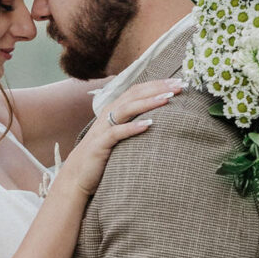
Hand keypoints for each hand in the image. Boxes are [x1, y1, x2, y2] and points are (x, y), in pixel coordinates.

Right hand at [58, 77, 181, 199]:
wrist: (78, 175)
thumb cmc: (104, 155)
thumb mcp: (121, 136)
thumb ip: (135, 124)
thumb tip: (162, 119)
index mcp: (115, 110)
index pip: (138, 90)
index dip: (158, 84)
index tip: (179, 82)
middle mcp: (108, 115)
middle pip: (134, 95)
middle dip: (157, 88)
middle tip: (180, 85)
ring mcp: (103, 129)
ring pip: (127, 109)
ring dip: (148, 102)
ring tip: (168, 98)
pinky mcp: (100, 144)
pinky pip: (117, 133)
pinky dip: (132, 127)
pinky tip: (149, 125)